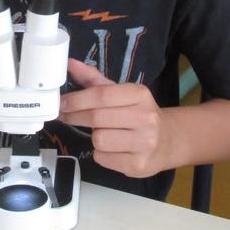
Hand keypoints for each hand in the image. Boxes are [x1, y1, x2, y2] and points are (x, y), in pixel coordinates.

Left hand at [60, 58, 168, 176]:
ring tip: (103, 134)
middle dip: (75, 116)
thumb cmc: (138, 115)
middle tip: (66, 116)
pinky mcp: (139, 164)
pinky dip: (101, 154)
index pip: (102, 95)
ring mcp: (144, 142)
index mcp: (140, 94)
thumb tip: (71, 65)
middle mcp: (146, 117)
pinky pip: (103, 158)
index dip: (77, 99)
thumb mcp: (121, 93)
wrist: (167, 141)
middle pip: (97, 117)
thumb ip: (94, 80)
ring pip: (99, 140)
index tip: (62, 103)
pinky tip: (112, 149)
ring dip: (93, 137)